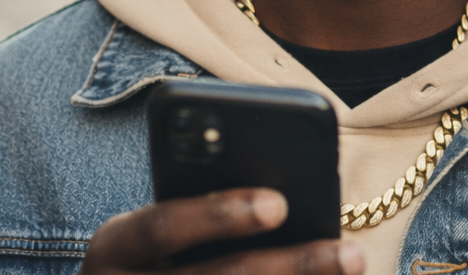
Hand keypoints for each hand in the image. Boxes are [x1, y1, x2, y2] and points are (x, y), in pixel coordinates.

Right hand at [78, 188, 365, 274]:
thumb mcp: (159, 230)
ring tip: (353, 269)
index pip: (161, 227)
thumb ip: (201, 209)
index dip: (218, 214)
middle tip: (350, 253)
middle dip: (289, 266)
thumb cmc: (154, 255)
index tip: (279, 203)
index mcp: (114, 248)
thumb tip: (284, 198)